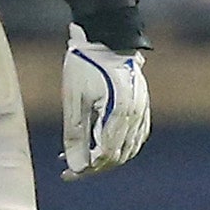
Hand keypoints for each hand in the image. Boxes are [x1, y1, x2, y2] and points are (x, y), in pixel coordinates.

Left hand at [61, 28, 150, 178]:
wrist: (107, 37)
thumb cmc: (85, 65)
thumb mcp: (73, 99)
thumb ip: (74, 135)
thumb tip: (76, 166)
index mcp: (119, 114)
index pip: (105, 156)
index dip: (86, 169)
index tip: (66, 172)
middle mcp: (135, 116)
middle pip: (118, 156)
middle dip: (94, 166)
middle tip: (69, 169)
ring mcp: (142, 111)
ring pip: (127, 150)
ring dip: (105, 158)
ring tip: (81, 158)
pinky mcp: (142, 106)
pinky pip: (135, 137)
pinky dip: (118, 147)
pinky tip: (100, 146)